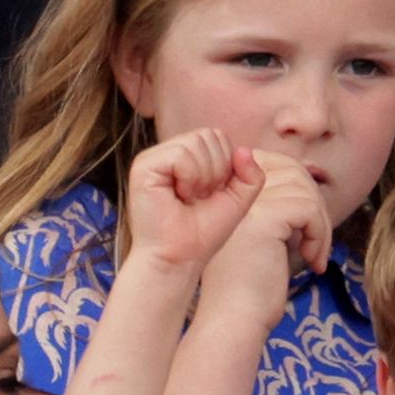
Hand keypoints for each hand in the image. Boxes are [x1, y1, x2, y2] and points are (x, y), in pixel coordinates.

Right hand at [126, 129, 265, 275]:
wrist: (179, 259)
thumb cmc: (202, 234)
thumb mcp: (237, 200)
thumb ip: (250, 175)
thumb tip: (244, 149)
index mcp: (187, 157)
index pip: (217, 137)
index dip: (226, 166)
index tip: (212, 195)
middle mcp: (168, 153)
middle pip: (208, 134)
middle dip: (216, 170)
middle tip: (200, 198)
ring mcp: (154, 158)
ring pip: (195, 142)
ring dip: (203, 176)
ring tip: (189, 199)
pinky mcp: (144, 166)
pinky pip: (181, 154)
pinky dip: (189, 177)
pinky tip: (179, 197)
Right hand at [196, 151, 332, 333]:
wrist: (233, 321)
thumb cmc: (248, 289)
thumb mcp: (262, 237)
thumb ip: (277, 207)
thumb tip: (310, 181)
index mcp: (227, 193)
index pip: (273, 163)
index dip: (297, 188)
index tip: (304, 227)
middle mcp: (232, 192)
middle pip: (292, 170)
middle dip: (314, 204)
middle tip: (315, 241)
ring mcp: (246, 203)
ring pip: (304, 188)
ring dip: (320, 224)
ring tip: (314, 255)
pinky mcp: (263, 218)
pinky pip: (309, 208)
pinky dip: (320, 234)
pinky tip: (312, 261)